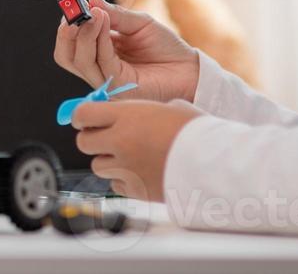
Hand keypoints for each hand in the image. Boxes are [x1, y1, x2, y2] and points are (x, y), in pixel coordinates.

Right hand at [53, 0, 199, 102]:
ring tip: (94, 13)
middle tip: (73, 11)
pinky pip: (101, 63)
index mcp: (101, 53)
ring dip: (84, 33)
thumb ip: (115, 14)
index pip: (72, 43)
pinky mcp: (119, 88)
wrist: (190, 69)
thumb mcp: (139, 23)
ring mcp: (107, 80)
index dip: (67, 25)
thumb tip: (91, 0)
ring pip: (80, 61)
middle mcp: (99, 68)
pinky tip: (104, 21)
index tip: (72, 4)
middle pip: (66, 56)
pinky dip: (99, 39)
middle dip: (66, 33)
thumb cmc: (166, 47)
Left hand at [72, 98, 202, 200]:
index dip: (82, 117)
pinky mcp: (135, 191)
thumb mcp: (170, 107)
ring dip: (107, 161)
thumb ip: (142, 110)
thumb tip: (128, 112)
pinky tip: (140, 172)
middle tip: (106, 137)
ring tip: (129, 156)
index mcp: (126, 116)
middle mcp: (120, 142)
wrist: (215, 164)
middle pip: (83, 142)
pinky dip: (122, 179)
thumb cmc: (198, 132)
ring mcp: (126, 169)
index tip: (88, 118)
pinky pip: (115, 185)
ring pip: (97, 166)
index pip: (82, 114)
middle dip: (92, 139)